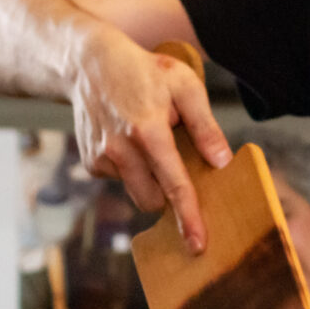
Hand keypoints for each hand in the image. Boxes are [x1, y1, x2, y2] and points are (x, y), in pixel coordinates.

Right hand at [68, 31, 229, 249]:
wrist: (87, 64)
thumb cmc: (143, 70)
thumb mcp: (184, 86)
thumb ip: (205, 126)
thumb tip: (222, 161)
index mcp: (148, 131)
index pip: (175, 185)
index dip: (189, 217)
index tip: (198, 244)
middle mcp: (121, 149)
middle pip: (154, 200)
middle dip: (169, 193)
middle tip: (176, 161)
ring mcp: (102, 157)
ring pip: (137, 192)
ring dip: (150, 179)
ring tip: (149, 140)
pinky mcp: (91, 161)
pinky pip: (121, 180)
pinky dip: (131, 168)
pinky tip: (129, 139)